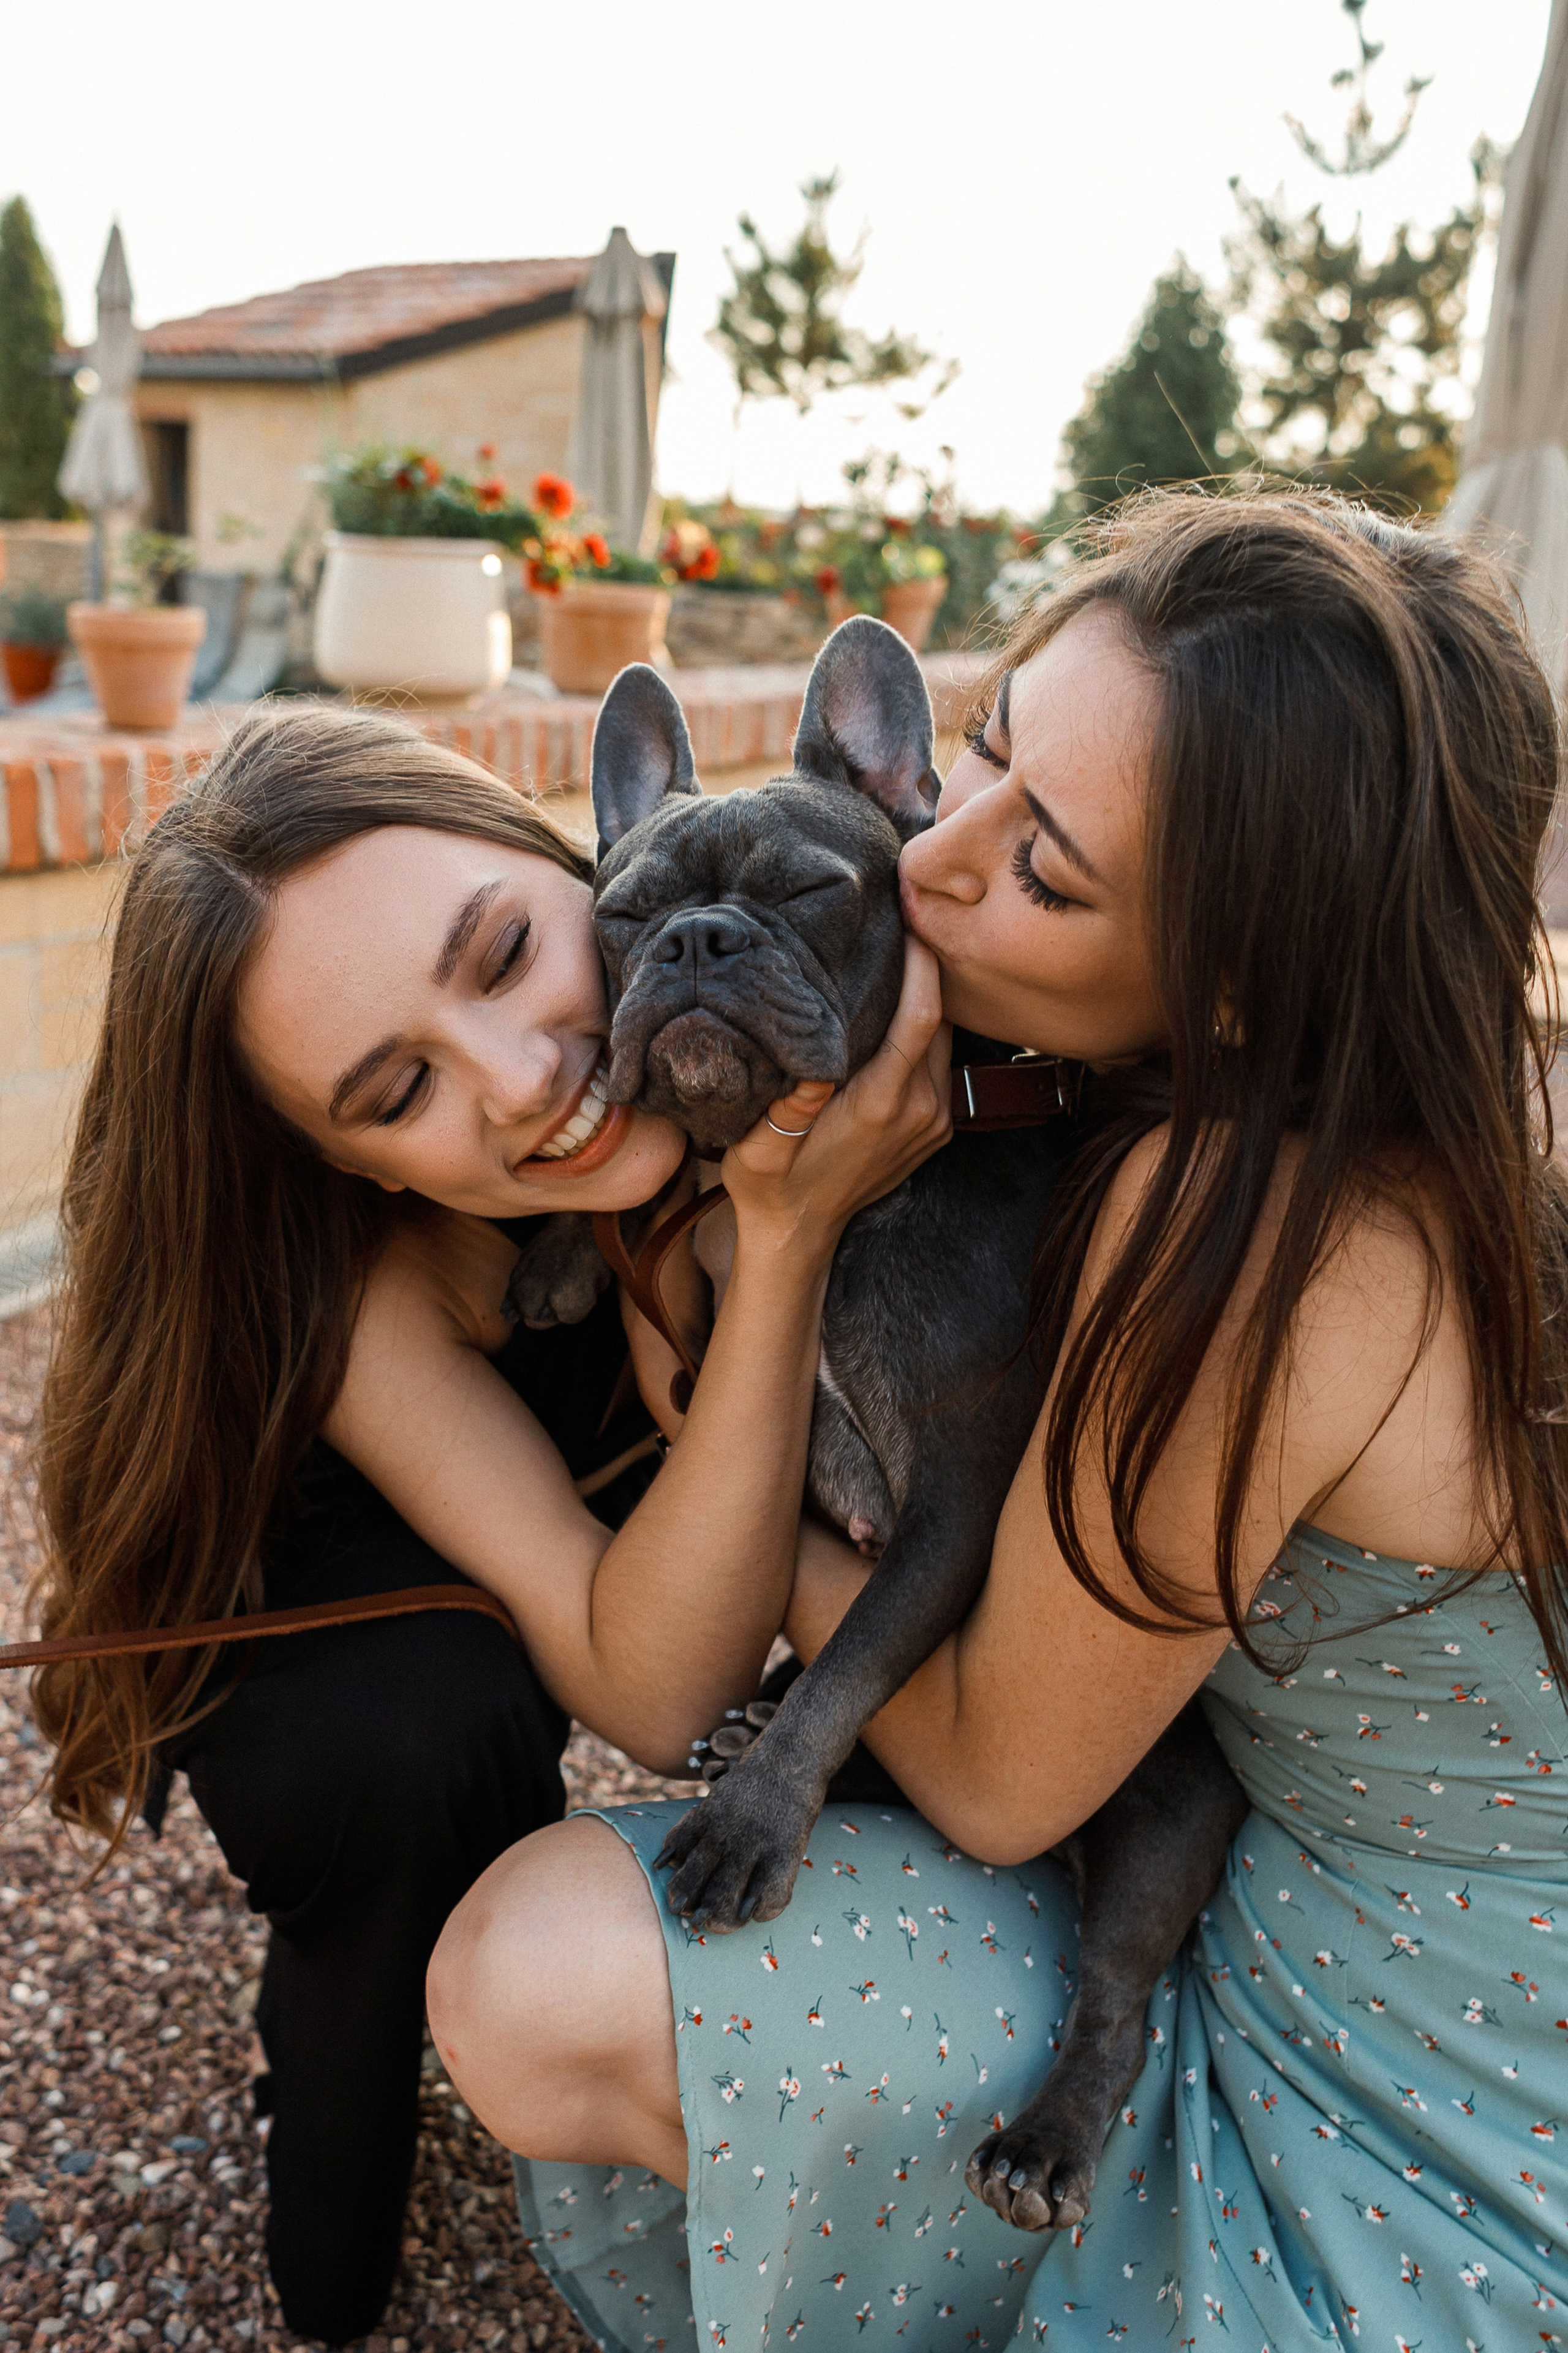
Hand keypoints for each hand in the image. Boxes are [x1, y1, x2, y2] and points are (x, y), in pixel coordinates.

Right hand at [721, 935, 950, 1255]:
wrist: (799, 1234)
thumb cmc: (770, 1186)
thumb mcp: (757, 1152)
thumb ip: (785, 1112)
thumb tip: (811, 1064)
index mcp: (882, 1105)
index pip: (922, 1017)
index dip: (923, 964)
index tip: (911, 920)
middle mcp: (921, 1109)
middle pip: (943, 1018)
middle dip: (928, 968)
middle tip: (903, 919)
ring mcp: (935, 1119)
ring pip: (945, 1038)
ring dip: (928, 998)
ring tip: (899, 954)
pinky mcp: (936, 1126)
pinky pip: (939, 1062)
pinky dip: (926, 1030)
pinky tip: (896, 1007)